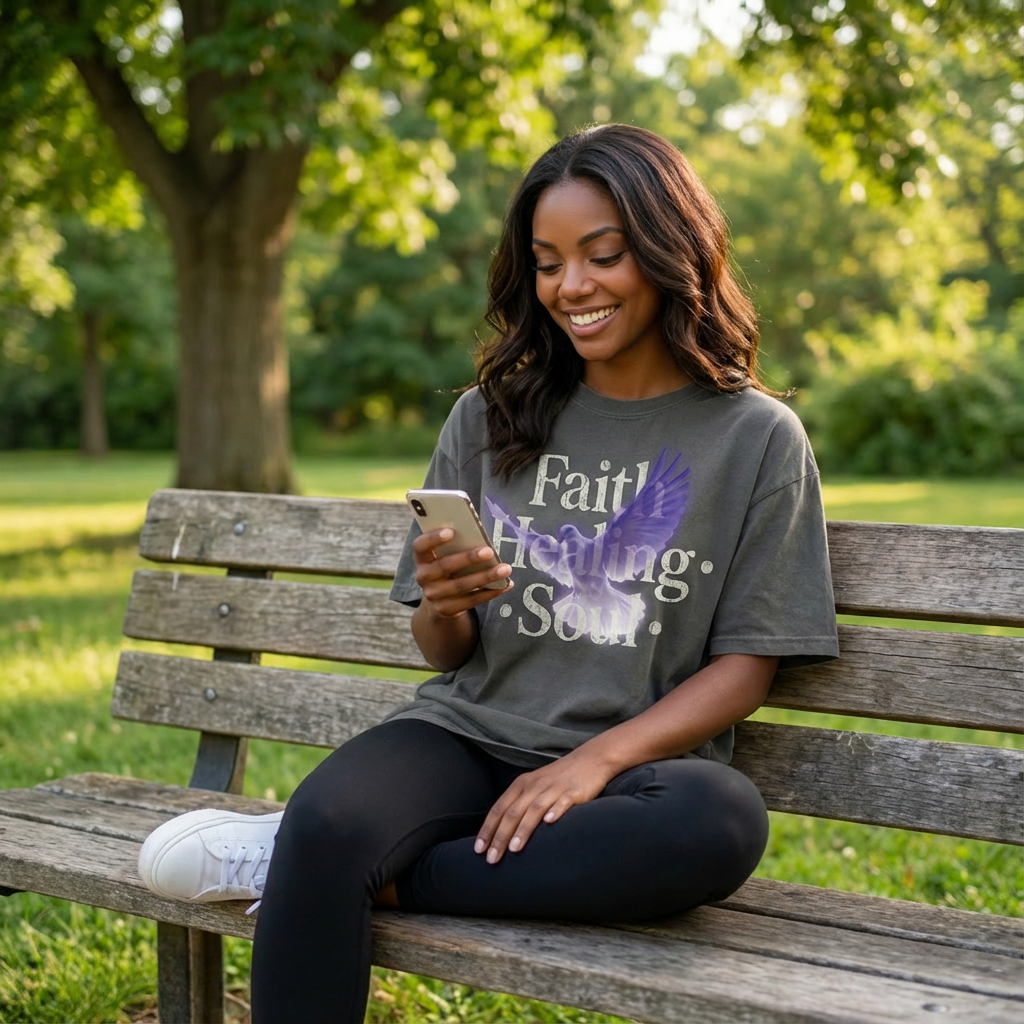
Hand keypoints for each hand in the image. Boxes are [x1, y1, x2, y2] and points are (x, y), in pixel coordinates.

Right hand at [413, 527, 512, 618]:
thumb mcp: (446, 555)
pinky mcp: (446, 610)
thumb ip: (456, 546)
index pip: (420, 546)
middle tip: (489, 551)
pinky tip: (505, 585)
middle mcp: (423, 577)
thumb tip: (481, 538)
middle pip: (444, 566)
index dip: (433, 538)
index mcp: (421, 558)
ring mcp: (433, 596)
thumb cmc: (449, 567)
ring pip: (461, 586)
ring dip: (486, 577)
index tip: (451, 531)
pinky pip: (471, 601)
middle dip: (468, 558)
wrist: (439, 600)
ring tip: (505, 569)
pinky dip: (490, 592)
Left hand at [474, 747, 617, 863]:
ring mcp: (554, 788)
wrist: (590, 760)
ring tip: (514, 849)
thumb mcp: (534, 788)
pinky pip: (563, 801)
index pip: (499, 809)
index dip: (488, 829)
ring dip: (523, 829)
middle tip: (491, 858)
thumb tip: (501, 835)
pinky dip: (555, 811)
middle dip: (500, 837)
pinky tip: (549, 822)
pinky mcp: (574, 791)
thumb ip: (519, 806)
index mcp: (521, 785)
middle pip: (513, 812)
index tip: (478, 850)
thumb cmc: (558, 780)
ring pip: (534, 809)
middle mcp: (534, 786)